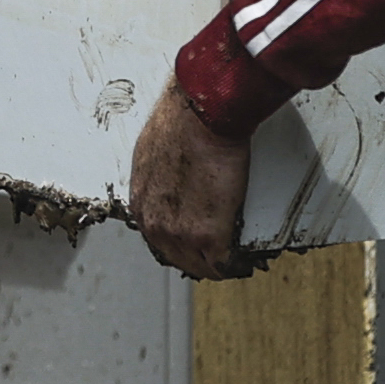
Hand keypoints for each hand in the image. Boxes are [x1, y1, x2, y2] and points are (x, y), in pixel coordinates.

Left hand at [127, 85, 261, 280]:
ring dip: (217, 265)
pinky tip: (243, 260)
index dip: (181, 241)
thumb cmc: (181, 122)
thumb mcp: (153, 153)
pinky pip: (222, 264)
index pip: (158, 238)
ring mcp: (179, 233)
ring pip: (199, 266)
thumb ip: (160, 178)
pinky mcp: (207, 236)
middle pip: (177, 258)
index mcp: (141, 204)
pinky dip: (235, 263)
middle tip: (219, 256)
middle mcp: (154, 223)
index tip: (197, 241)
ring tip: (233, 260)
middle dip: (199, 258)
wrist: (200, 117)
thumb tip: (172, 179)